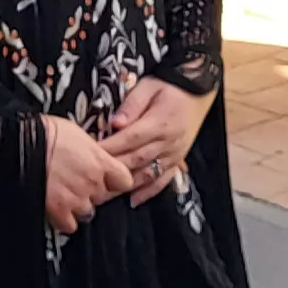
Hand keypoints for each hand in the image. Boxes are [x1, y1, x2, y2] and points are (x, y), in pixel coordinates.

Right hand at [41, 116, 136, 234]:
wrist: (18, 142)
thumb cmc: (43, 131)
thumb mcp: (75, 132)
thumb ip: (90, 150)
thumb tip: (92, 154)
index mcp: (100, 161)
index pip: (125, 181)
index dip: (116, 180)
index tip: (108, 178)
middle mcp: (93, 183)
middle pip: (104, 197)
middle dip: (93, 192)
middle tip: (77, 182)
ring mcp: (77, 199)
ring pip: (88, 212)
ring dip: (78, 206)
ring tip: (64, 194)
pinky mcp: (58, 211)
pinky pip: (69, 225)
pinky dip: (64, 220)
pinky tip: (57, 209)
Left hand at [98, 74, 215, 204]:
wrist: (196, 92)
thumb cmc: (167, 87)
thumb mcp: (147, 87)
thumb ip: (131, 105)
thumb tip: (116, 123)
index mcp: (159, 123)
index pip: (130, 138)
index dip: (110, 148)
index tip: (91, 154)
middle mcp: (168, 142)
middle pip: (136, 159)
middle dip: (113, 170)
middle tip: (92, 180)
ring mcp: (174, 153)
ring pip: (148, 173)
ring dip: (127, 185)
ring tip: (107, 194)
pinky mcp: (178, 160)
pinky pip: (164, 179)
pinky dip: (150, 191)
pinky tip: (134, 200)